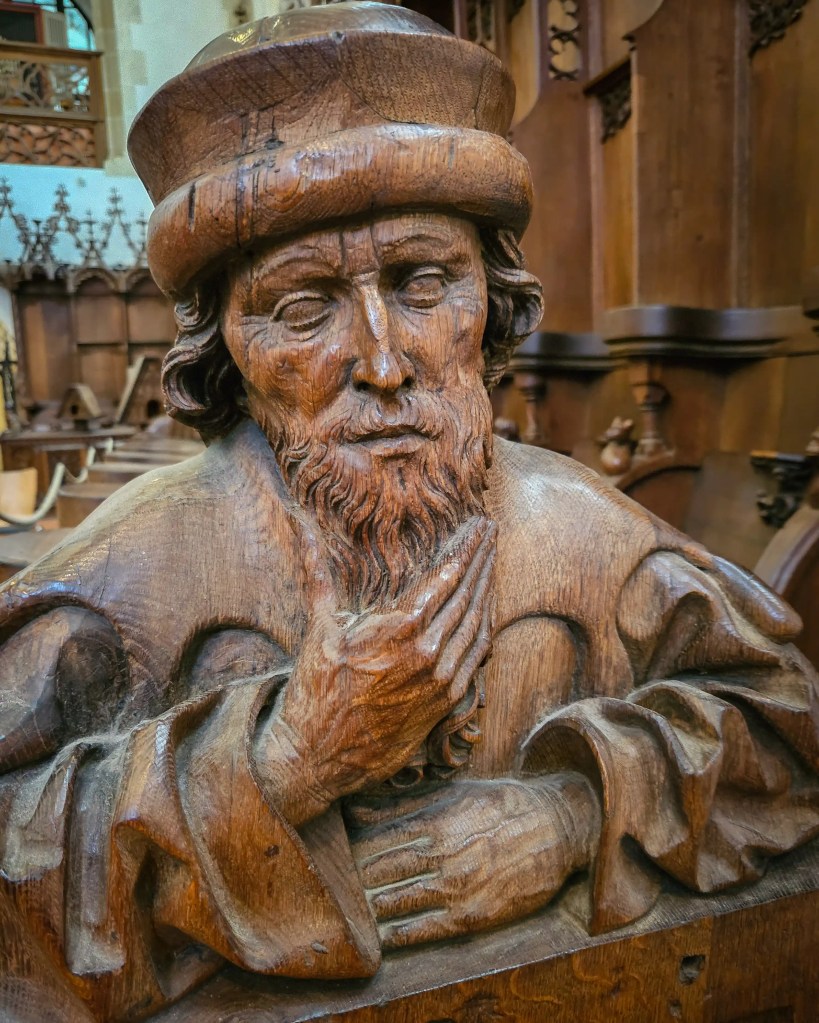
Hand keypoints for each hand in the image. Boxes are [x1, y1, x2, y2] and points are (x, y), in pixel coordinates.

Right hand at [256, 516, 496, 824]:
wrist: (319, 757)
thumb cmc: (314, 692)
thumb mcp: (319, 628)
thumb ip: (318, 572)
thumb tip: (300, 527)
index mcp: (399, 629)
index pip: (447, 576)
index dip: (467, 547)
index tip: (479, 525)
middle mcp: (428, 653)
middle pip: (468, 595)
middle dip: (482, 559)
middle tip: (492, 531)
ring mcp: (442, 680)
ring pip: (477, 623)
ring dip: (488, 588)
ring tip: (493, 560)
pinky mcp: (446, 702)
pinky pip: (477, 655)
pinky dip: (486, 626)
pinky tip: (487, 608)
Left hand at [349, 775, 599, 948]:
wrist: (558, 827)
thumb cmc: (501, 804)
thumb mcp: (453, 791)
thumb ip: (404, 802)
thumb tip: (357, 807)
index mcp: (433, 818)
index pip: (373, 841)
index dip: (348, 853)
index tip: (329, 859)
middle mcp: (440, 853)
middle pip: (378, 873)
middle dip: (352, 882)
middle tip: (326, 890)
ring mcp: (456, 886)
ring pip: (395, 902)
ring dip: (368, 910)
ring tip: (345, 914)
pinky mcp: (473, 915)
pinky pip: (424, 930)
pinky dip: (397, 934)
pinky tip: (380, 937)